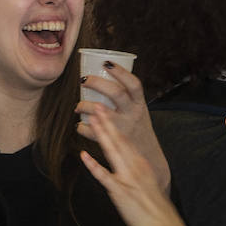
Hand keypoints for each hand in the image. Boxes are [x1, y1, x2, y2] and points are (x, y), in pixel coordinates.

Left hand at [76, 63, 170, 193]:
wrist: (147, 162)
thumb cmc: (138, 131)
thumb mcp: (138, 112)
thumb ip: (126, 99)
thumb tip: (103, 78)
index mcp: (141, 105)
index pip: (134, 84)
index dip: (121, 72)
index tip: (106, 62)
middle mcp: (133, 115)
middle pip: (116, 93)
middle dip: (97, 83)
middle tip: (84, 80)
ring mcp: (123, 130)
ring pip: (101, 112)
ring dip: (85, 106)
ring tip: (78, 106)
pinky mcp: (113, 144)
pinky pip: (93, 134)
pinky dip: (82, 129)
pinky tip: (79, 126)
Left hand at [79, 103, 185, 225]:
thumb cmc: (156, 210)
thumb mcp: (148, 185)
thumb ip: (136, 174)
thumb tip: (127, 169)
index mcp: (142, 165)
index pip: (126, 141)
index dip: (114, 125)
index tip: (105, 113)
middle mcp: (135, 167)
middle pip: (119, 140)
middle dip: (106, 122)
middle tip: (96, 105)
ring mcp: (127, 178)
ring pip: (112, 151)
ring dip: (101, 133)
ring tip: (91, 119)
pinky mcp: (120, 191)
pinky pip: (103, 176)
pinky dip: (93, 164)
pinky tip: (83, 155)